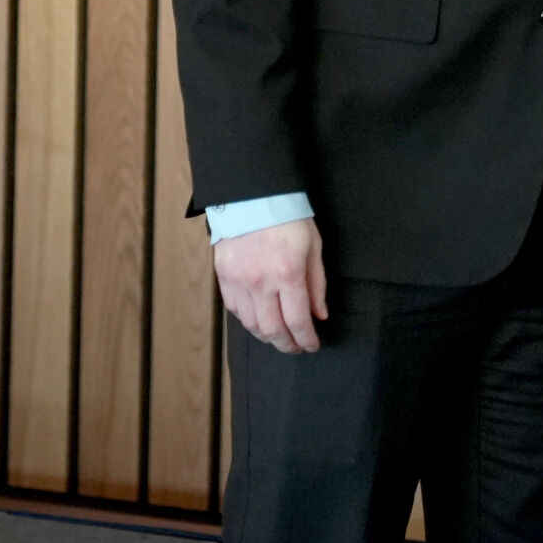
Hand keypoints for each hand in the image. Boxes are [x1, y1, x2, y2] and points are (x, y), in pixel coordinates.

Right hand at [213, 218, 328, 353]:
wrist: (252, 195)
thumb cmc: (288, 217)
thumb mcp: (313, 247)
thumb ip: (316, 284)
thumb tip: (319, 315)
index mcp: (287, 273)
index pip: (297, 320)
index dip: (306, 339)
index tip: (312, 345)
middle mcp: (260, 282)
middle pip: (273, 330)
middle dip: (286, 344)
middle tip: (295, 347)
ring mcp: (238, 281)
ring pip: (251, 324)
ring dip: (267, 336)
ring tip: (279, 337)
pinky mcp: (223, 276)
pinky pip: (235, 309)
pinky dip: (248, 320)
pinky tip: (259, 320)